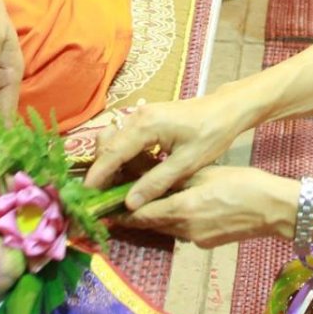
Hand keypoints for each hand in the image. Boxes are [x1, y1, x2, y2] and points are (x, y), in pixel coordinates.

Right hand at [85, 94, 244, 206]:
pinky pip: (125, 137)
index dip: (98, 176)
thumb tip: (129, 203)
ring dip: (111, 163)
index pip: (113, 153)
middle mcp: (138, 116)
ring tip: (114, 188)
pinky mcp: (146, 117)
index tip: (86, 196)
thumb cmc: (211, 134)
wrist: (226, 109)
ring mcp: (141, 114)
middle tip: (101, 197)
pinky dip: (122, 155)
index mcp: (146, 125)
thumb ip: (156, 183)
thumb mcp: (186, 163)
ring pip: (114, 140)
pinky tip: (129, 173)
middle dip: (102, 171)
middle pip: (108, 145)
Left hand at [120, 165, 290, 248]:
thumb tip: (144, 175)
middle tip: (120, 201)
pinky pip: (182, 231)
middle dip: (136, 213)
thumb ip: (173, 179)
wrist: (272, 209)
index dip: (120, 212)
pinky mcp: (205, 244)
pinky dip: (175, 221)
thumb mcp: (204, 174)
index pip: (140, 214)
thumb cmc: (241, 183)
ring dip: (155, 218)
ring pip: (165, 228)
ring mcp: (195, 240)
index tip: (103, 207)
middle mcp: (184, 229)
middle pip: (150, 223)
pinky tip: (181, 208)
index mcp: (182, 209)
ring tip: (147, 202)